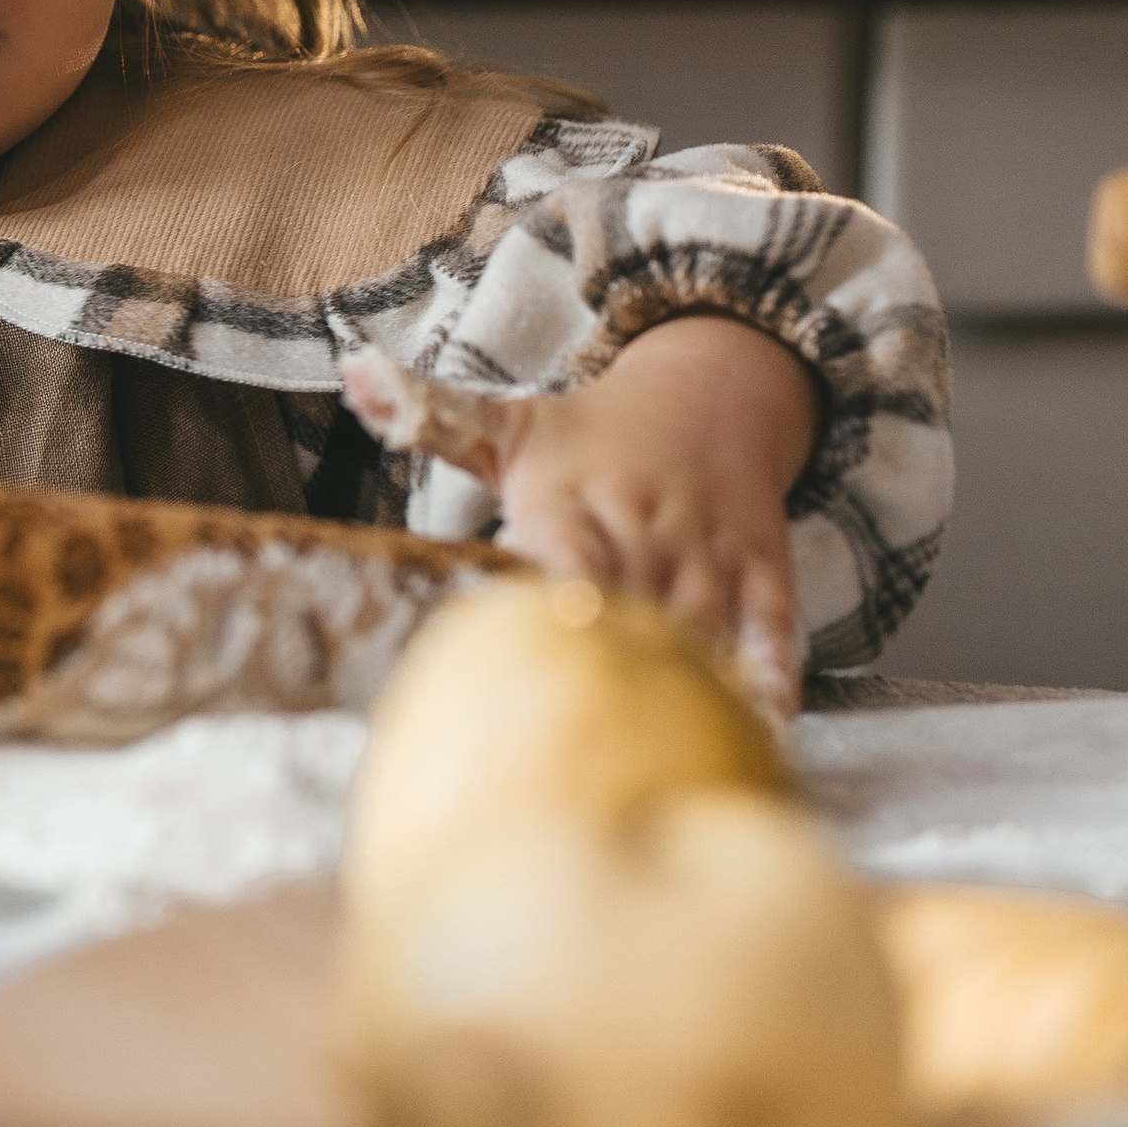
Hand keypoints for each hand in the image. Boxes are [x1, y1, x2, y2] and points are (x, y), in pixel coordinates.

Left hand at [344, 316, 817, 715]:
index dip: (549, 603)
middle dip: (608, 663)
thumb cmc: (589, 431)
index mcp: (569, 501)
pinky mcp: (763, 571)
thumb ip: (431, 415)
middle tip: (583, 740)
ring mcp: (707, 553)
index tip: (533, 649)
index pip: (557, 558)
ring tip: (657, 752)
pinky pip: (772, 630)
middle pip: (627, 606)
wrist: (710, 393)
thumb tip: (355, 374)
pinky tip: (760, 730)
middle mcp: (642, 528)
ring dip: (682, 683)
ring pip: (700, 625)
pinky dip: (768, 677)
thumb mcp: (507, 420)